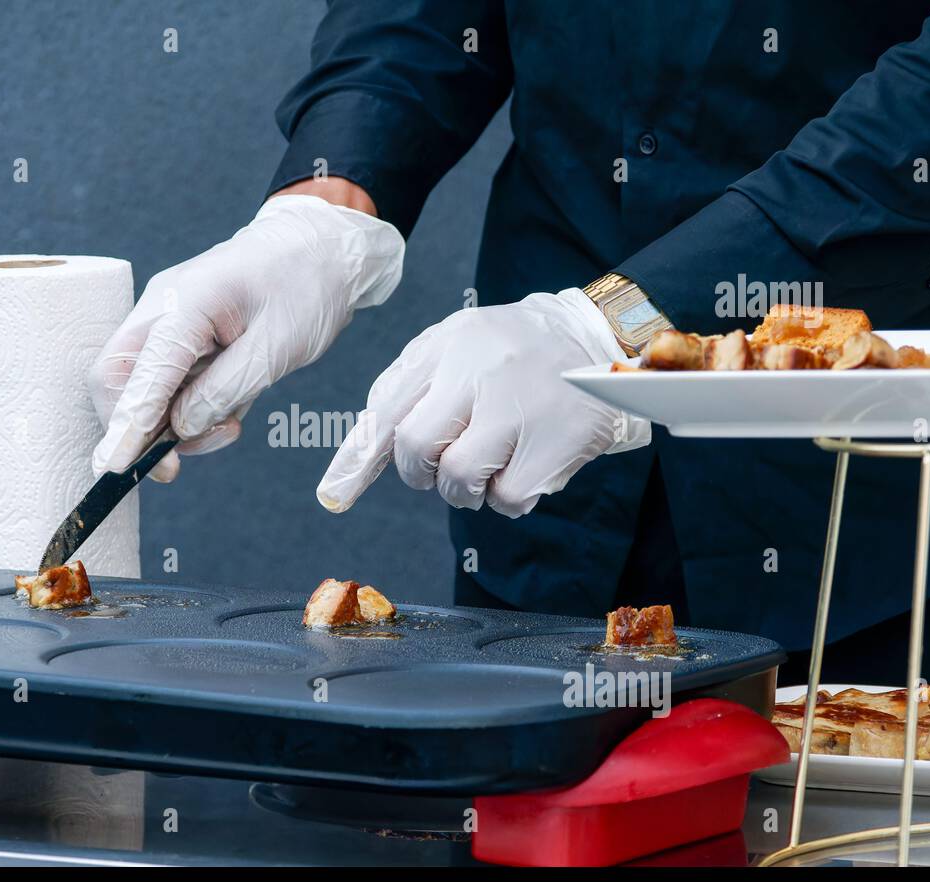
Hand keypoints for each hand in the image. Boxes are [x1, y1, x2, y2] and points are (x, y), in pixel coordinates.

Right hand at [89, 193, 403, 479]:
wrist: (323, 248)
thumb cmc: (305, 287)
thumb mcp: (276, 348)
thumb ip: (224, 390)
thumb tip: (180, 427)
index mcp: (184, 304)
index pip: (137, 373)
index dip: (125, 425)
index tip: (115, 468)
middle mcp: (162, 310)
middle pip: (117, 380)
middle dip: (139, 428)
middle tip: (174, 467)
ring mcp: (168, 322)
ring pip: (144, 390)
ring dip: (176, 424)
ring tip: (230, 426)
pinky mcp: (182, 337)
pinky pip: (170, 385)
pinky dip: (194, 408)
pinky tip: (232, 408)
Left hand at [316, 289, 650, 516]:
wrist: (595, 335)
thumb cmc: (507, 351)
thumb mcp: (452, 347)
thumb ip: (403, 392)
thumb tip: (356, 459)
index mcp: (448, 344)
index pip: (388, 407)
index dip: (357, 459)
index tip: (334, 496)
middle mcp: (481, 370)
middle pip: (416, 447)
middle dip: (420, 471)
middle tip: (441, 466)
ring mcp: (522, 406)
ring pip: (460, 479)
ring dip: (465, 488)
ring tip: (490, 462)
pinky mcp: (560, 440)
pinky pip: (508, 498)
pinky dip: (507, 497)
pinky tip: (523, 466)